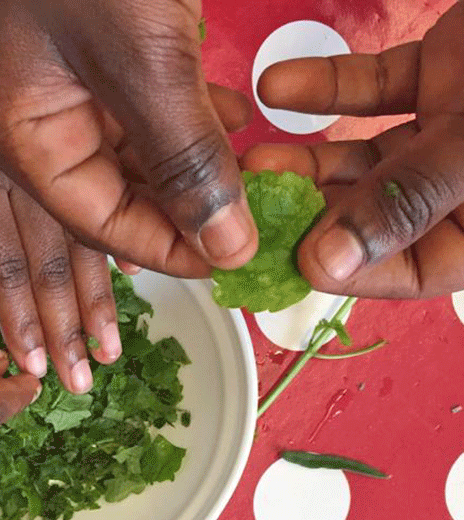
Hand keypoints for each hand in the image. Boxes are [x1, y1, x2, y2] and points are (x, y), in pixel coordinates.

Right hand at [0, 0, 251, 392]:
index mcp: (11, 133)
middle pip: (29, 247)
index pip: (102, 220)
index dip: (164, 250)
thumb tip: (226, 236)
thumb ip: (183, 150)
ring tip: (33, 352)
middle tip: (80, 379)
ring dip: (18, 290)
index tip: (212, 266)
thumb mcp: (142, 43)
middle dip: (64, 315)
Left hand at [243, 2, 463, 298]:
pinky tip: (279, 85)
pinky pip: (379, 87)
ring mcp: (455, 130)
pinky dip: (332, 86)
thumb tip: (327, 265)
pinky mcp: (446, 72)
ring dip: (311, 157)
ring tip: (256, 157)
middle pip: (377, 216)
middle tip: (253, 210)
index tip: (286, 259)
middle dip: (314, 212)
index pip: (410, 269)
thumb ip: (408, 201)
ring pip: (368, 156)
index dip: (347, 270)